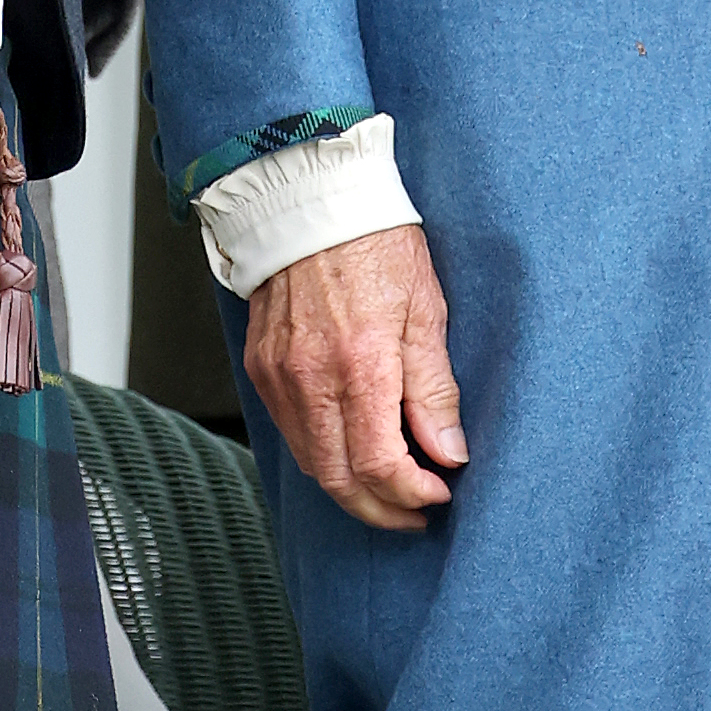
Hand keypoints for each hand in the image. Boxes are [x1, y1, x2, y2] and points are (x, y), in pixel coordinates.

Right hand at [245, 227, 466, 530]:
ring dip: (350, 488)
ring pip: (311, 463)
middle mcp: (310, 377)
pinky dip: (321, 453)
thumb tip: (449, 453)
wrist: (312, 198)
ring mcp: (279, 374)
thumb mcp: (425, 309)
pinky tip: (350, 445)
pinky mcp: (261, 365)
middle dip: (380, 511)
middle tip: (414, 511)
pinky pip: (290, 431)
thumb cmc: (375, 242)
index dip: (411, 494)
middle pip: (339, 481)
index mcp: (360, 363)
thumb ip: (435, 389)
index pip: (380, 466)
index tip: (438, 492)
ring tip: (388, 485)